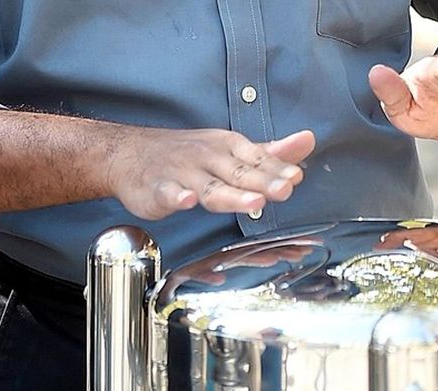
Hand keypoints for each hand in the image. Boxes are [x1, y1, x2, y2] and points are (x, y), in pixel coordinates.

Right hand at [109, 128, 315, 219]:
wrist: (130, 154)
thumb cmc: (189, 155)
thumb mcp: (231, 150)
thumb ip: (269, 153)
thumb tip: (307, 140)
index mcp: (228, 148)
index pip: (258, 160)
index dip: (277, 169)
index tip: (297, 177)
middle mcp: (208, 158)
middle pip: (240, 173)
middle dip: (264, 181)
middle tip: (286, 189)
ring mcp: (182, 173)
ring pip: (210, 187)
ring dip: (231, 194)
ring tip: (254, 202)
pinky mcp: (157, 189)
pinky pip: (167, 193)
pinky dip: (176, 196)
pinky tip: (186, 201)